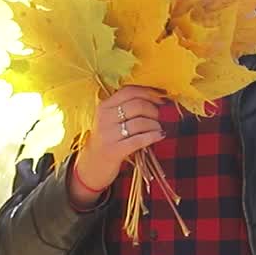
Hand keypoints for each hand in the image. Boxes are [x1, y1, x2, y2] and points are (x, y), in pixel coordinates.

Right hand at [68, 86, 166, 206]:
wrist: (93, 163)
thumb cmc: (109, 137)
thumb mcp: (112, 118)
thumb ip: (128, 106)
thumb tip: (158, 96)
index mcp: (104, 106)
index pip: (129, 91)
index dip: (149, 92)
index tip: (162, 97)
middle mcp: (104, 118)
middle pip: (137, 105)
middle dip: (154, 110)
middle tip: (159, 116)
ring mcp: (108, 134)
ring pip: (140, 122)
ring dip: (155, 124)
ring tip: (158, 128)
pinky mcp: (114, 150)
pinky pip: (139, 140)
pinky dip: (153, 136)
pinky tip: (160, 135)